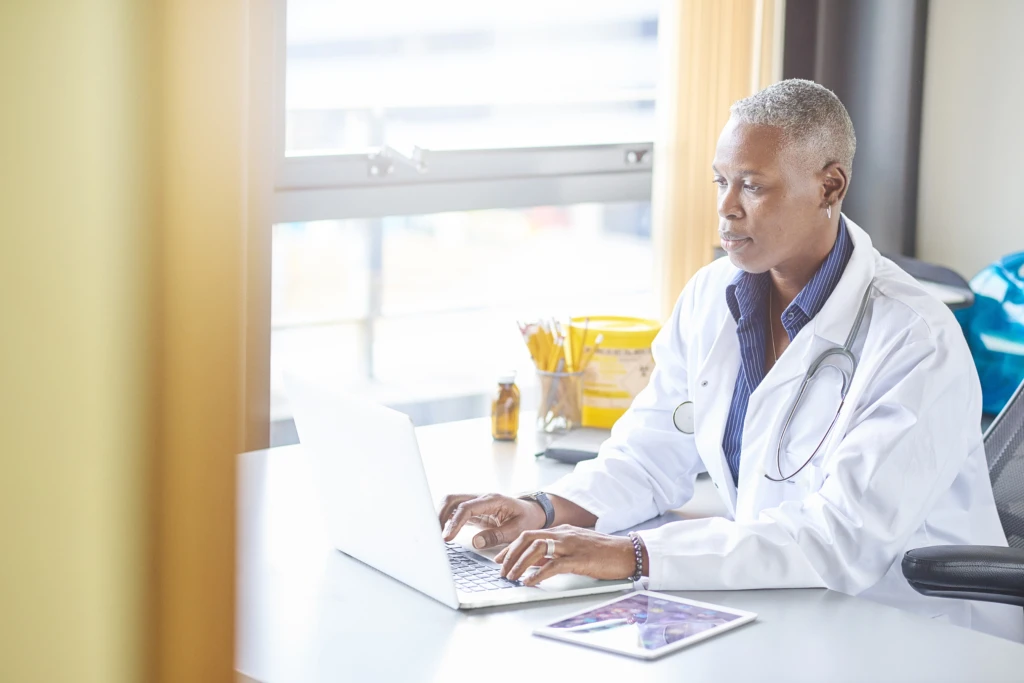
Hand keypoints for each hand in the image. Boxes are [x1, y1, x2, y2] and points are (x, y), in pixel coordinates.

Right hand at [438, 493, 546, 548]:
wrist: (533, 511)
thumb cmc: (527, 519)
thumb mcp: (518, 531)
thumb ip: (496, 536)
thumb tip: (475, 542)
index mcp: (493, 500)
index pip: (467, 508)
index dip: (454, 523)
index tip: (446, 538)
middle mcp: (481, 498)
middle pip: (453, 499)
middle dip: (440, 515)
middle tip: (436, 536)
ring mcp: (476, 502)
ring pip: (451, 503)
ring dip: (441, 517)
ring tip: (437, 536)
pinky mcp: (473, 510)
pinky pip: (455, 511)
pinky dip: (446, 520)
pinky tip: (443, 532)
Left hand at [494, 526, 636, 586]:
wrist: (627, 552)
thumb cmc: (602, 553)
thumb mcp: (574, 550)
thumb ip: (553, 554)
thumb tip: (532, 564)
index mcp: (561, 531)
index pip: (528, 535)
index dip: (511, 547)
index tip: (499, 559)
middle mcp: (563, 534)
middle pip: (527, 539)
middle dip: (510, 554)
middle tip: (501, 570)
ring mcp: (570, 545)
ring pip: (537, 549)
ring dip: (520, 564)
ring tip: (511, 577)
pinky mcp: (579, 558)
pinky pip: (553, 565)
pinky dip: (538, 573)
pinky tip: (530, 582)